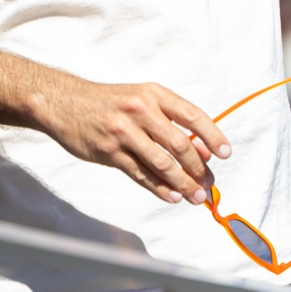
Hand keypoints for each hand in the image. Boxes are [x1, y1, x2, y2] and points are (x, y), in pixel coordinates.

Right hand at [40, 80, 231, 203]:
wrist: (65, 103)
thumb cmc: (111, 103)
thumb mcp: (142, 99)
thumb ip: (170, 121)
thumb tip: (202, 149)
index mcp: (154, 94)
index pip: (192, 116)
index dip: (212, 136)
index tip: (225, 153)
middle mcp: (140, 111)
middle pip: (179, 144)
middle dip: (199, 168)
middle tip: (209, 183)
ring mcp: (124, 132)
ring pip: (162, 164)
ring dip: (183, 183)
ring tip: (195, 196)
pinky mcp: (109, 152)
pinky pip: (141, 175)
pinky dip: (160, 189)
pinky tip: (173, 196)